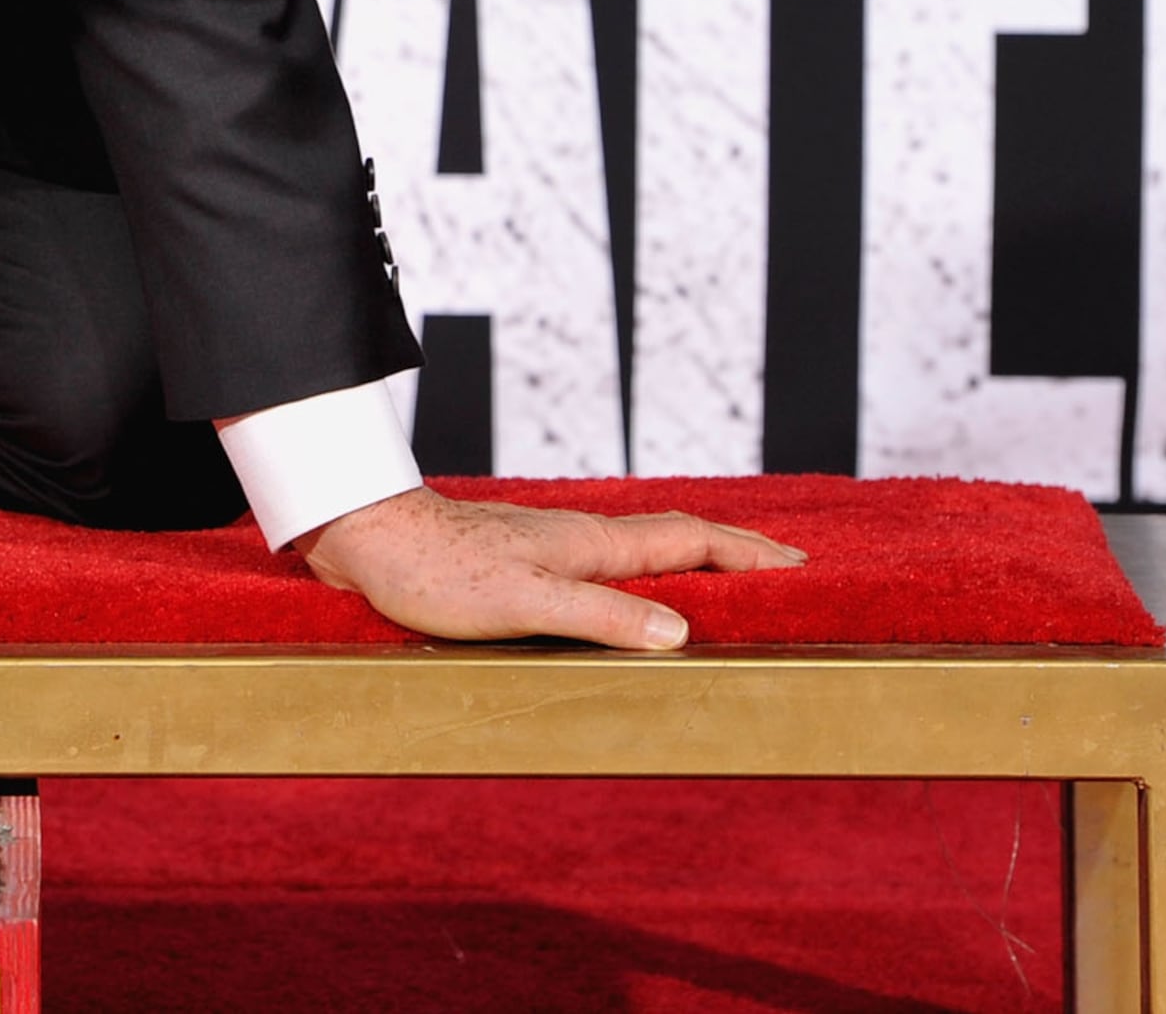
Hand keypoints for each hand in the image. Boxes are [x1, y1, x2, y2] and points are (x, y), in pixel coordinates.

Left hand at [298, 485, 803, 649]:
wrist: (366, 536)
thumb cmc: (436, 570)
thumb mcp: (526, 600)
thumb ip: (602, 614)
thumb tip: (680, 629)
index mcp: (592, 544)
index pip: (689, 540)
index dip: (746, 552)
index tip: (799, 562)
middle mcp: (578, 538)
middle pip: (674, 539)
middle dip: (732, 552)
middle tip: (782, 567)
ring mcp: (549, 546)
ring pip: (638, 550)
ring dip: (687, 561)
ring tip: (722, 580)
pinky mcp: (518, 562)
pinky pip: (602, 565)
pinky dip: (638, 575)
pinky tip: (626, 593)